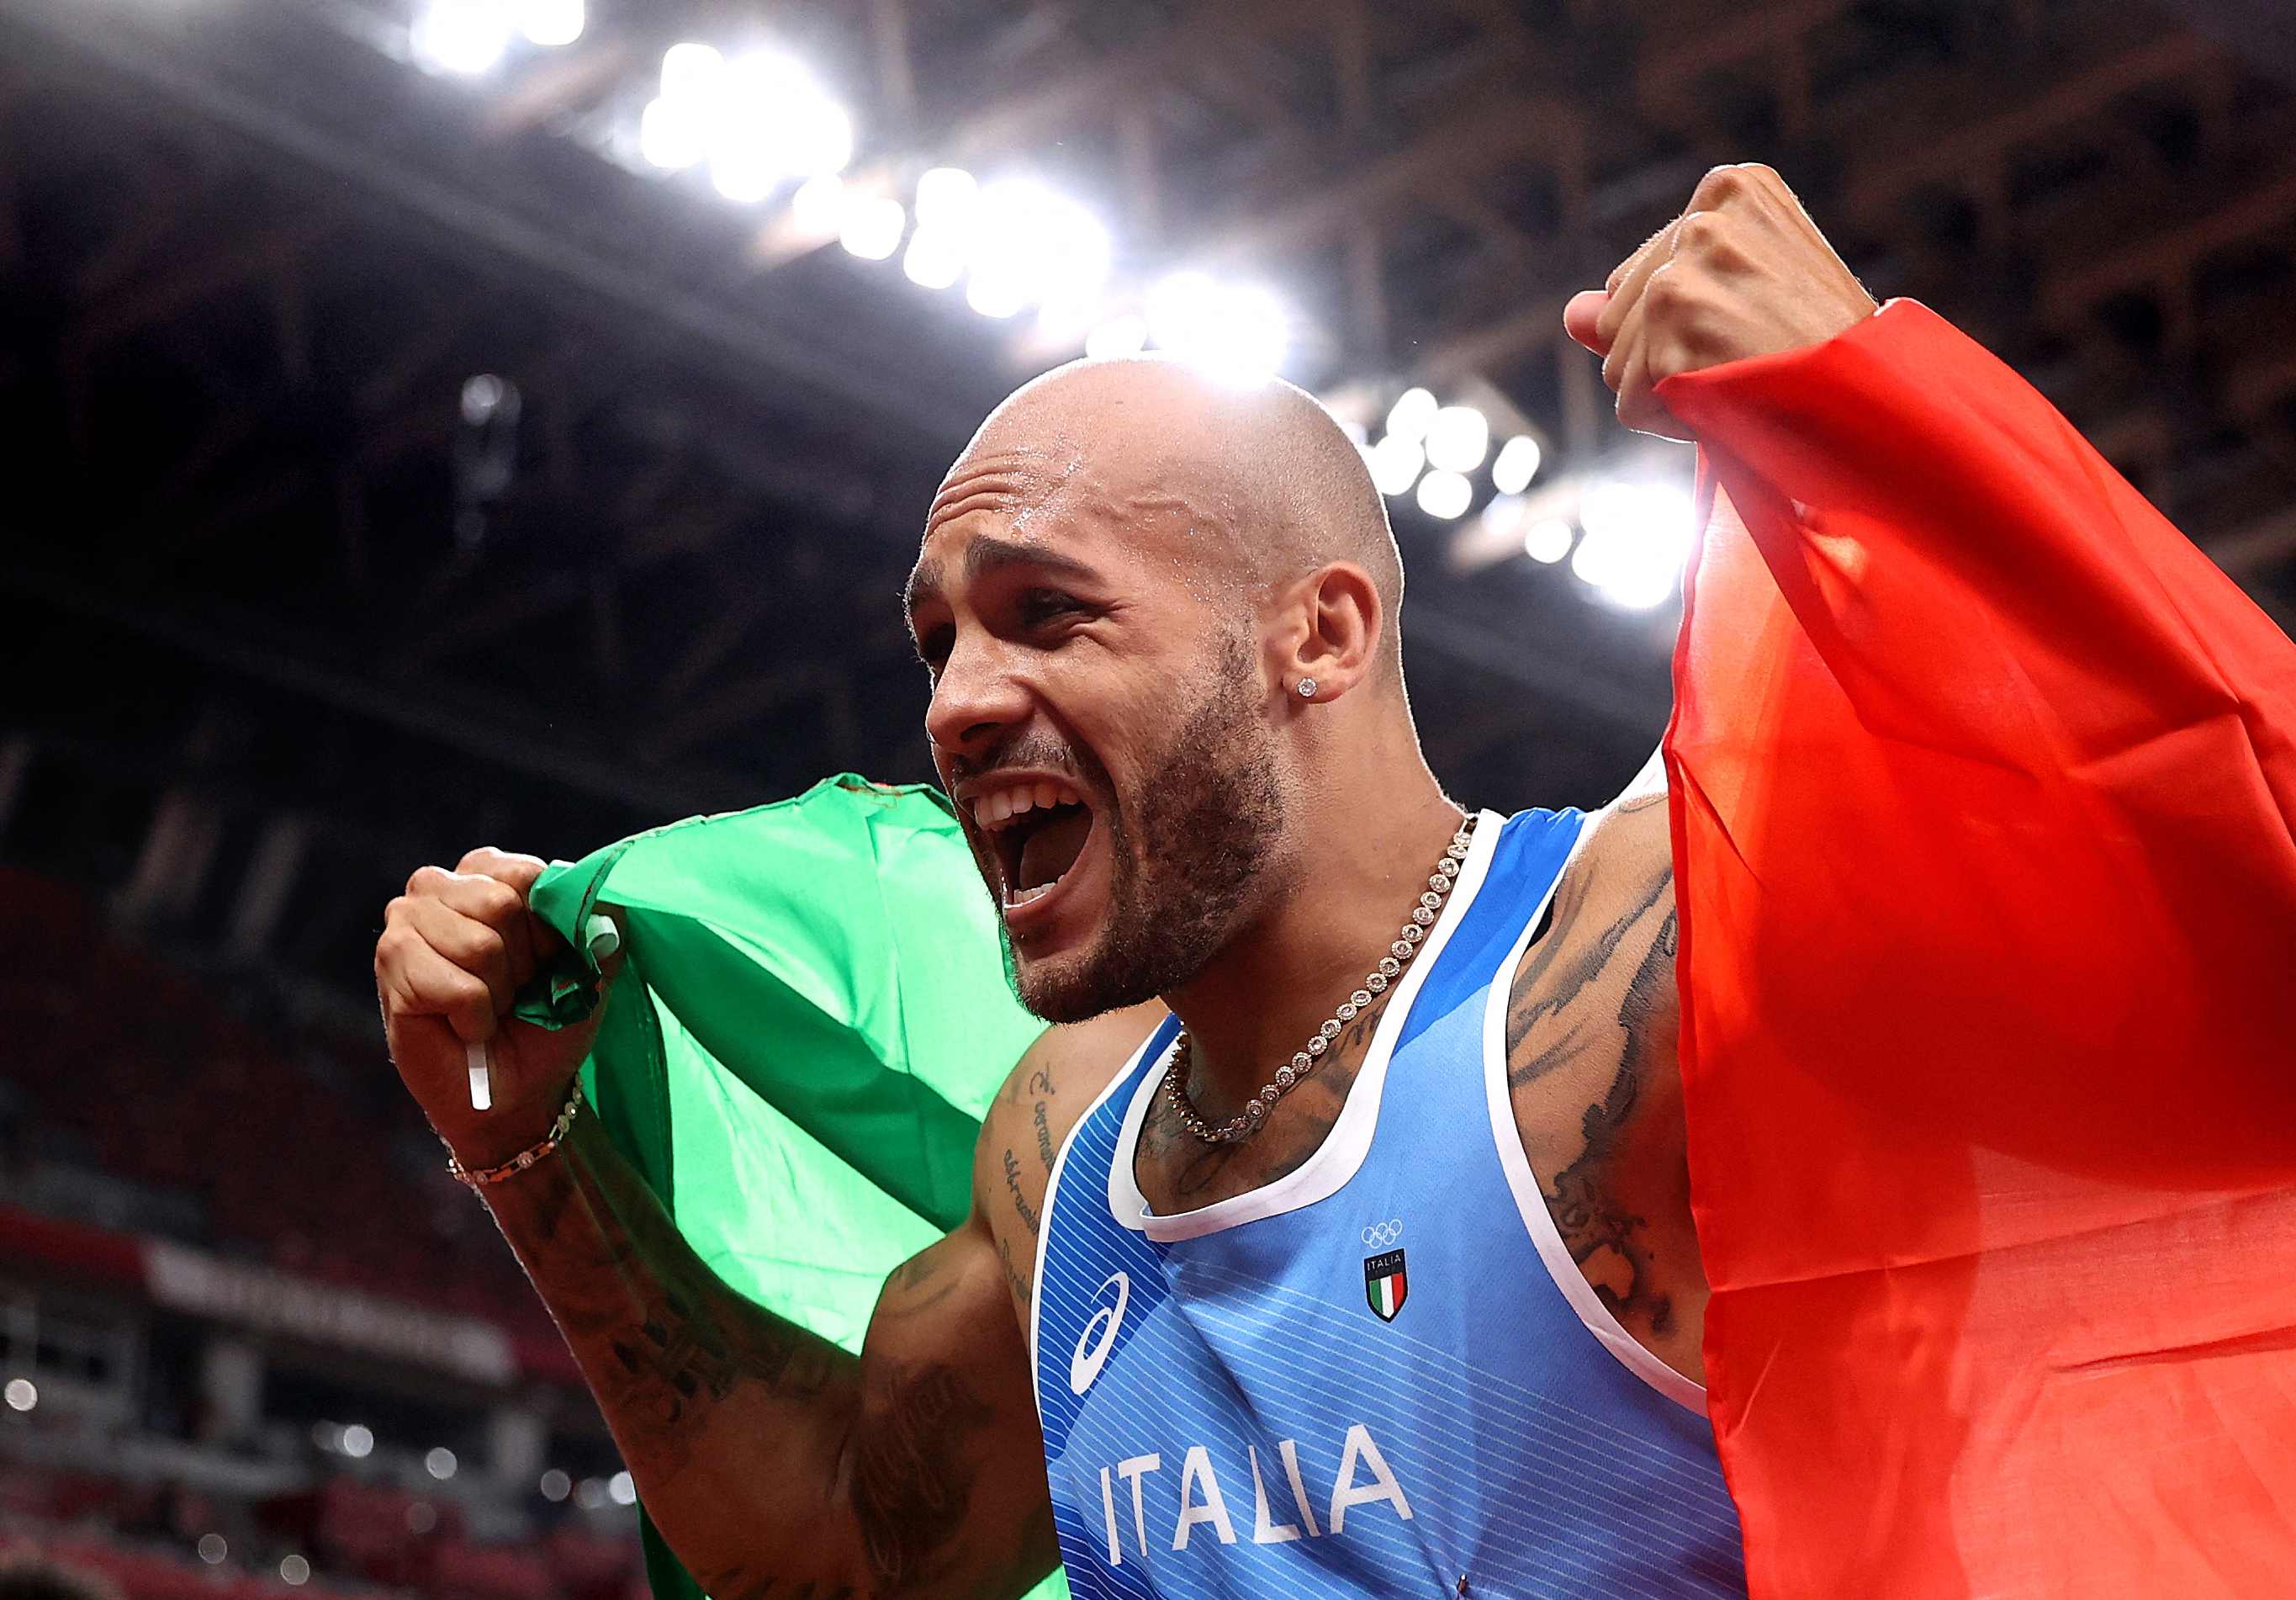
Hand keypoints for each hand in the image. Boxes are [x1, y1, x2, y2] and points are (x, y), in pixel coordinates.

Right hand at [375, 848, 616, 1169]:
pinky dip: (475, 1017)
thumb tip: (604, 907)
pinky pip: (458, 987)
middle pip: (500, 903)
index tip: (547, 961)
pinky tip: (466, 1026)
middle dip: (522, 962)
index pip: (525, 874)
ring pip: (479, 945)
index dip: (547, 928)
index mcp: (487, 873)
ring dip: (498, 992)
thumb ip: (601, 925)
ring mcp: (407, 922)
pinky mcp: (391, 964)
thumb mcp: (591, 967)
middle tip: (514, 992)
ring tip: (490, 1007)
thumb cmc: (547, 1022)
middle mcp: (439, 887)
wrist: (519, 1089)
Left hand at [1563, 164, 1877, 439]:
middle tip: (1753, 359)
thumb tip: (1572, 312)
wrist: (1876, 404)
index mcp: (1731, 189)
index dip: (1691, 328)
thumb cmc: (1819, 357)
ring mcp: (1685, 263)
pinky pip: (1631, 402)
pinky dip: (1674, 421)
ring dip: (1673, 391)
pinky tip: (1733, 401)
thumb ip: (1645, 304)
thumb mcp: (1741, 306)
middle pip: (1618, 316)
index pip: (1642, 279)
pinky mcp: (1673, 317)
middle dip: (1670, 358)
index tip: (1757, 327)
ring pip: (1619, 363)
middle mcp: (1705, 215)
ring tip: (1745, 378)